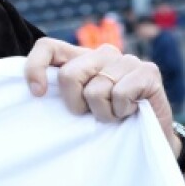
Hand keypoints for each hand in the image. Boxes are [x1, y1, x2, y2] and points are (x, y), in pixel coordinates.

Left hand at [24, 39, 180, 157]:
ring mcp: (126, 60)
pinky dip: (121, 111)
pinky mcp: (148, 71)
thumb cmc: (107, 124)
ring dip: (103, 113)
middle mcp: (103, 53)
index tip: (38, 94)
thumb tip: (37, 92)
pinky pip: (119, 94)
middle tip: (91, 114)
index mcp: (80, 58)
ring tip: (115, 114)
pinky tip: (131, 111)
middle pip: (69, 74)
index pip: (47, 47)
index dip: (35, 68)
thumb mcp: (77, 108)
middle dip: (76, 104)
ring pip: (96, 90)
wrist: (149, 139)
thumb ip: (60, 93)